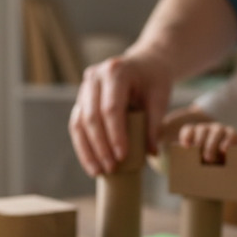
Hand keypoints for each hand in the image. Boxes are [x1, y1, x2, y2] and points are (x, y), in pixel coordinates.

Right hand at [69, 47, 174, 176]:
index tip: (122, 156)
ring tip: (98, 172)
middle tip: (112, 168)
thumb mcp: (160, 98)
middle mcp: (95, 77)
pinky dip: (83, 146)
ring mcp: (84, 88)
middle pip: (91, 116)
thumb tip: (151, 154)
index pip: (111, 108)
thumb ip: (154, 124)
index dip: (115, 134)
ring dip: (87, 150)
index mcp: (116, 71)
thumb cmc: (154, 81)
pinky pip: (76, 126)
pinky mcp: (81, 100)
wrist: (145, 64)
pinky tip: (91, 164)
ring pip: (78, 123)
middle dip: (100, 146)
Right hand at [177, 120, 236, 162]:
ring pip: (202, 130)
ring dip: (200, 142)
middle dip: (212, 145)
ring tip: (196, 156)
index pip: (232, 134)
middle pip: (216, 132)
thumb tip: (228, 177)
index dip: (228, 141)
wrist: (204, 158)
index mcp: (230, 135)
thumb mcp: (225, 163)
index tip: (224, 150)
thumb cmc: (219, 163)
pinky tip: (185, 146)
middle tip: (208, 159)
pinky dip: (186, 137)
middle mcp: (217, 129)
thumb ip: (226, 164)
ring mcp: (204, 128)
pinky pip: (188, 129)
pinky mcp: (190, 129)